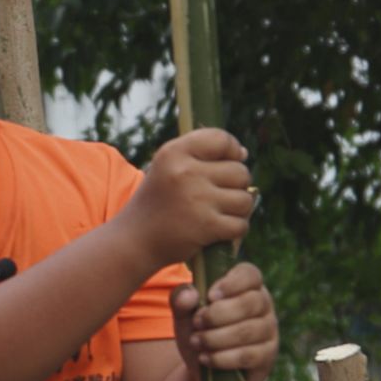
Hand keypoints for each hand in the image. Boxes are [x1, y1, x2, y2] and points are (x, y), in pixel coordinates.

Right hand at [120, 129, 254, 263]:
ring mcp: (197, 199)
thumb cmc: (159, 202)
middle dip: (236, 186)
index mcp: (174, 152)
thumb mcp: (168, 167)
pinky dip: (235, 230)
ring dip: (238, 210)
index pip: (221, 139)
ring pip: (245, 199)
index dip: (233, 150)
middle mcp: (185, 172)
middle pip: (240, 172)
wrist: (135, 240)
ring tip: (219, 213)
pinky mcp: (206, 226)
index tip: (230, 161)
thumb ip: (200, 154)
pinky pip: (241, 224)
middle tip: (217, 196)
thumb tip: (243, 153)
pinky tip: (219, 231)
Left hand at [171, 261, 277, 380]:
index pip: (250, 274)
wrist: (204, 370)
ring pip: (247, 330)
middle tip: (197, 323)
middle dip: (218, 314)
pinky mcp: (267, 356)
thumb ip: (181, 300)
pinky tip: (205, 358)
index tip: (210, 296)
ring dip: (216, 337)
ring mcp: (268, 331)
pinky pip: (248, 355)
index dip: (231, 283)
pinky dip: (222, 358)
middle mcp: (263, 305)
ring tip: (196, 342)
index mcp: (246, 286)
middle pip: (251, 302)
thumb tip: (189, 294)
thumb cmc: (199, 333)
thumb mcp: (184, 315)